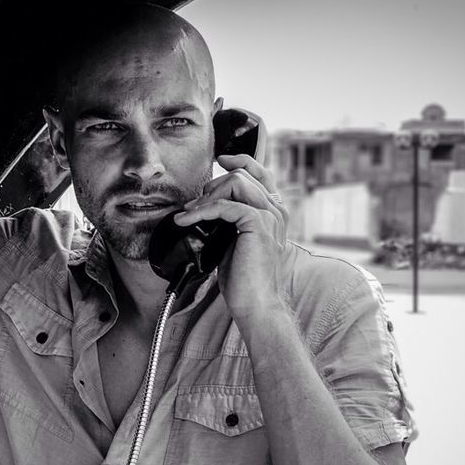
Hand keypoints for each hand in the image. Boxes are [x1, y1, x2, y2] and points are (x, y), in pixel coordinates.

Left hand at [173, 154, 289, 317]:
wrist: (256, 304)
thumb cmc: (245, 280)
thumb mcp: (235, 242)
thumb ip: (230, 221)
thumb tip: (205, 208)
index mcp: (274, 212)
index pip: (262, 172)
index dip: (241, 160)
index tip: (221, 159)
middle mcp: (277, 210)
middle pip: (244, 174)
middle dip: (213, 185)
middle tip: (194, 206)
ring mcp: (271, 216)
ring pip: (236, 182)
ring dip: (207, 196)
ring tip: (189, 214)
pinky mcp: (259, 225)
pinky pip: (225, 205)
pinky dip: (201, 210)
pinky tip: (187, 221)